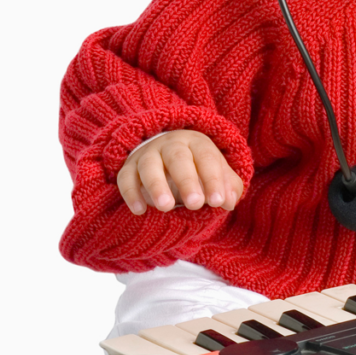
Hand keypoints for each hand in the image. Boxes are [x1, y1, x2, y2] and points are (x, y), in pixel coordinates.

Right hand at [116, 129, 242, 214]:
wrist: (166, 157)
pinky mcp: (129, 168)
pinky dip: (131, 193)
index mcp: (197, 143)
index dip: (214, 180)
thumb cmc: (198, 169)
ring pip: (149, 166)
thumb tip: (230, 202)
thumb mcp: (217, 175)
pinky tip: (140, 211)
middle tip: (195, 204)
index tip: (218, 202)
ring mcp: (148, 154)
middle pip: (179, 158)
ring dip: (157, 186)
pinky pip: (126, 178)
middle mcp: (171, 145)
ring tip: (166, 207)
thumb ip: (229, 187)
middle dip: (187, 181)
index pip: (207, 158)